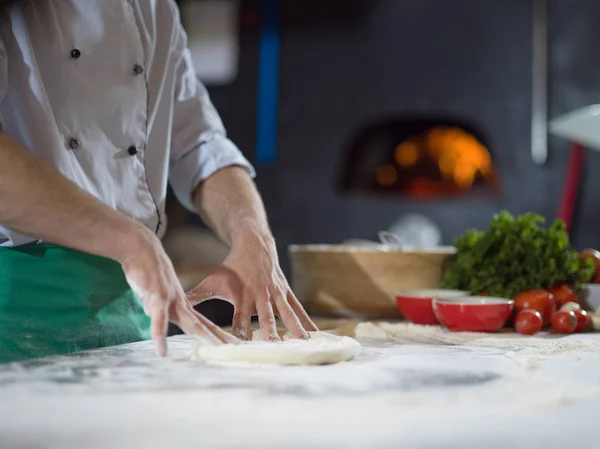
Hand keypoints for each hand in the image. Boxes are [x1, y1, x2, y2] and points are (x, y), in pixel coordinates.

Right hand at [119, 227, 236, 354]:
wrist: (142, 249)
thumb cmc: (148, 272)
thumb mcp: (158, 293)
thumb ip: (160, 306)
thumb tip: (155, 315)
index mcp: (182, 305)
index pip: (204, 324)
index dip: (217, 336)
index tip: (231, 346)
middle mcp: (180, 304)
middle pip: (203, 326)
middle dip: (219, 339)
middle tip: (237, 349)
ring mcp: (171, 300)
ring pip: (190, 323)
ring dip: (205, 336)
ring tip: (218, 348)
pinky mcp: (157, 297)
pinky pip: (159, 320)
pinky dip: (160, 335)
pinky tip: (162, 351)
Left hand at [186, 230, 317, 340]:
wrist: (255, 244)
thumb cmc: (232, 266)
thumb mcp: (214, 279)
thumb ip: (197, 294)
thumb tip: (176, 305)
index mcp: (243, 296)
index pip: (240, 320)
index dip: (241, 333)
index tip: (243, 349)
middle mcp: (261, 296)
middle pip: (266, 318)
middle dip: (271, 334)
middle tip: (275, 350)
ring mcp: (277, 294)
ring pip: (288, 314)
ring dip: (296, 329)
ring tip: (304, 345)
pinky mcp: (287, 292)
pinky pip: (299, 308)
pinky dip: (309, 321)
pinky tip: (317, 336)